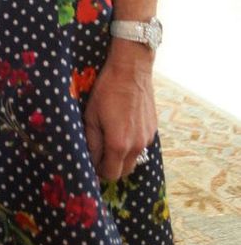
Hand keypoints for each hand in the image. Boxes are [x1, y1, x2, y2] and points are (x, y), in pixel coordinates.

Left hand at [83, 42, 157, 181]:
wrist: (131, 70)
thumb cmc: (107, 91)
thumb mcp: (91, 115)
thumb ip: (91, 141)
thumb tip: (90, 158)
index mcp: (119, 145)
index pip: (110, 174)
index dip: (99, 172)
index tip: (91, 164)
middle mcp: (137, 146)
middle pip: (124, 171)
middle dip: (110, 167)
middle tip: (98, 154)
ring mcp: (148, 138)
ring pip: (134, 160)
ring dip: (121, 157)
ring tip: (109, 140)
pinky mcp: (153, 130)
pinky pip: (141, 146)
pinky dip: (131, 145)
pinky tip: (122, 129)